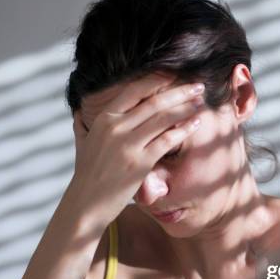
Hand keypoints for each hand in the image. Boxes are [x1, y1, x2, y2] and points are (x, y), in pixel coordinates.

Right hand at [70, 73, 203, 221]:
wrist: (86, 203)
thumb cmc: (86, 175)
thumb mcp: (81, 144)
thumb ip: (82, 125)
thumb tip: (78, 112)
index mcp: (104, 119)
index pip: (134, 90)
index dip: (157, 80)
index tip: (175, 75)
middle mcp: (115, 127)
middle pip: (154, 102)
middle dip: (179, 91)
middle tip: (197, 85)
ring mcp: (128, 145)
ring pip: (163, 118)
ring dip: (185, 107)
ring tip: (200, 102)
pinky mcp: (140, 163)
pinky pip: (167, 140)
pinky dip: (183, 130)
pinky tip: (195, 124)